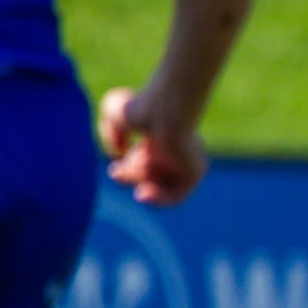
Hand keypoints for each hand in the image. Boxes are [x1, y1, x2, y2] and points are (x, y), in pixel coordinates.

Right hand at [98, 85, 207, 206]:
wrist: (165, 113)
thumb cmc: (139, 108)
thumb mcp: (114, 112)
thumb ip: (112, 133)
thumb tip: (120, 153)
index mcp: (161, 135)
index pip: (144, 160)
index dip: (127, 169)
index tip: (114, 170)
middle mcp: (176, 149)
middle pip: (152, 173)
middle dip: (130, 177)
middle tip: (116, 173)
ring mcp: (187, 161)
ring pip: (162, 183)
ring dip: (142, 183)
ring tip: (135, 169)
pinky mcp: (196, 171)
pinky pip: (178, 195)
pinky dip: (159, 199)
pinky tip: (143, 193)